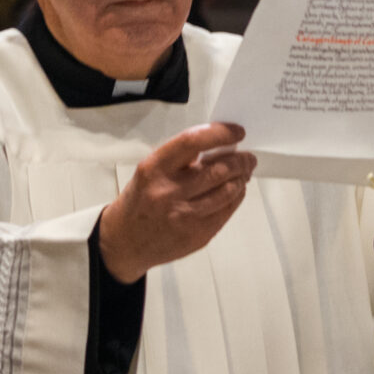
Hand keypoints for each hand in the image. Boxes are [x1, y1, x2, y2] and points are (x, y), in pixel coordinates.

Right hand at [97, 123, 256, 283]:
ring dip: (241, 178)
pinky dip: (236, 197)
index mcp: (154, 169)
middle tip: (248, 157)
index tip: (237, 131)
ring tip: (244, 172)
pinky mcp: (197, 235)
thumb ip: (180, 158)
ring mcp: (185, 217)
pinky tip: (236, 190)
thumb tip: (220, 145)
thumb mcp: (149, 171)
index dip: (220, 133)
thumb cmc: (140, 200)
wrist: (124, 242)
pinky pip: (227, 211)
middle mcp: (169, 192)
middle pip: (218, 170)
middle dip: (241, 160)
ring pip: (228, 191)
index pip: (192, 142)